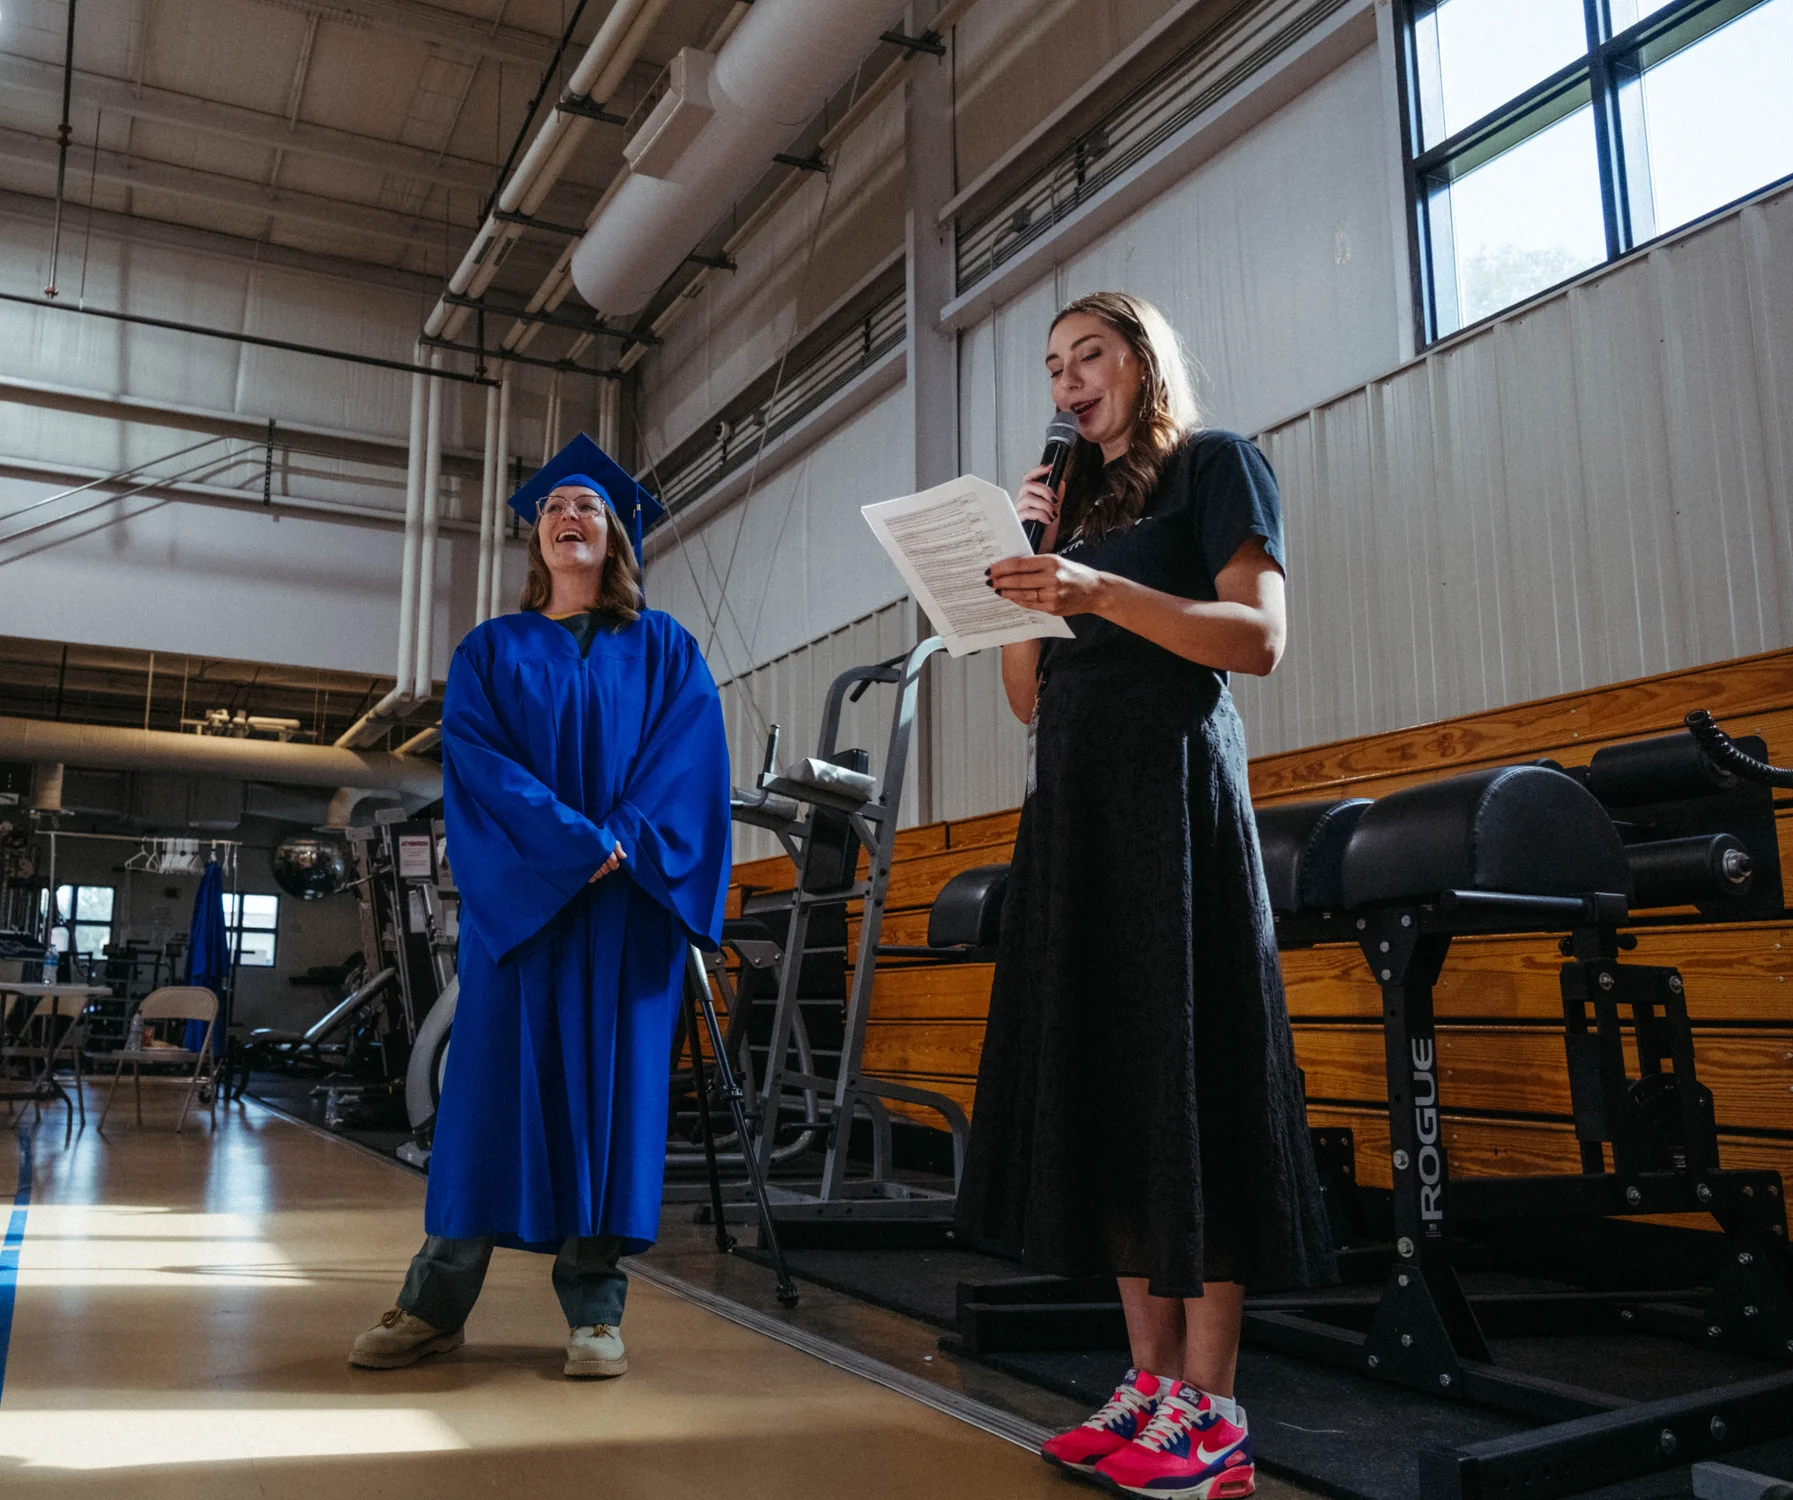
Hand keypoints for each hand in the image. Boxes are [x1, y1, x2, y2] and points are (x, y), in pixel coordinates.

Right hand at [588, 842, 625, 881]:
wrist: (580, 837)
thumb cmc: (595, 838)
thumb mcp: (608, 838)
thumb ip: (617, 846)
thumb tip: (624, 856)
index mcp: (605, 851)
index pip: (614, 864)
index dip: (614, 864)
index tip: (612, 862)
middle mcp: (598, 859)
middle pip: (606, 870)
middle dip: (606, 868)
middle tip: (603, 863)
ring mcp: (590, 865)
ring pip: (599, 875)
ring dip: (599, 872)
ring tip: (596, 866)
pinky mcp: (584, 869)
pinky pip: (591, 878)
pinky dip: (592, 877)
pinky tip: (592, 871)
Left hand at [987, 553, 1106, 615]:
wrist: (1095, 591)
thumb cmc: (1074, 573)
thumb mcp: (1057, 561)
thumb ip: (1036, 564)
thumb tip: (1010, 567)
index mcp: (1051, 562)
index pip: (1020, 564)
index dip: (1002, 567)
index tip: (991, 569)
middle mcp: (1052, 578)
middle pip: (1018, 580)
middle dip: (1001, 581)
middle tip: (989, 581)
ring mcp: (1052, 595)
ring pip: (1022, 594)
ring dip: (1007, 592)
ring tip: (998, 589)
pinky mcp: (1053, 608)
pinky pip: (1030, 605)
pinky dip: (1018, 601)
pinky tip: (1011, 597)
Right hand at [1013, 463, 1061, 552]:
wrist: (1041, 554)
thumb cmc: (1044, 536)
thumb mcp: (1054, 514)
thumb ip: (1056, 499)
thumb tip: (1061, 482)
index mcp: (1028, 500)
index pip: (1029, 480)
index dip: (1038, 471)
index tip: (1050, 467)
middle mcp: (1020, 505)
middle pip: (1027, 485)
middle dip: (1043, 489)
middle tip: (1054, 499)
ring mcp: (1017, 513)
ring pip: (1028, 498)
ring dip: (1044, 504)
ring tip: (1052, 514)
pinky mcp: (1017, 524)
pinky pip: (1027, 512)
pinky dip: (1040, 514)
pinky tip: (1047, 520)